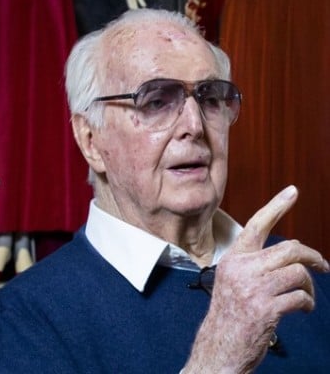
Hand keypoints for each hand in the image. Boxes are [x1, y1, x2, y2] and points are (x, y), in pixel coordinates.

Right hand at [183, 185, 329, 372]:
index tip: (292, 191)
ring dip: (309, 286)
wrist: (219, 347)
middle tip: (322, 266)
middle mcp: (241, 269)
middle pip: (289, 249)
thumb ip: (254, 266)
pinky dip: (307, 304)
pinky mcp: (266, 309)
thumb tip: (290, 258)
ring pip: (297, 272)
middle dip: (313, 257)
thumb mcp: (234, 282)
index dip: (277, 206)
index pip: (257, 225)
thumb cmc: (230, 316)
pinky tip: (301, 309)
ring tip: (306, 296)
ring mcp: (253, 288)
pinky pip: (301, 297)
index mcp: (232, 259)